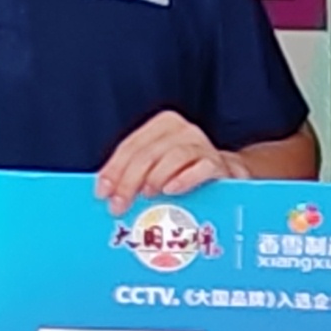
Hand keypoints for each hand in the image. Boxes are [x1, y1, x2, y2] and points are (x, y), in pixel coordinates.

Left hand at [94, 110, 238, 211]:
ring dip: (155, 177)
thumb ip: (135, 174)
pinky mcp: (220, 164)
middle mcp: (183, 131)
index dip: (114, 169)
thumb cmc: (185, 174)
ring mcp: (204, 146)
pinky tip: (171, 190)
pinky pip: (202, 168)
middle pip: (149, 153)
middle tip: (119, 204)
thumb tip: (105, 194)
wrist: (228, 177)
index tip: (102, 192)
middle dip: (129, 180)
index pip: (131, 146)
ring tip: (146, 196)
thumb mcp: (157, 168)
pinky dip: (184, 178)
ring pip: (174, 156)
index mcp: (162, 126)